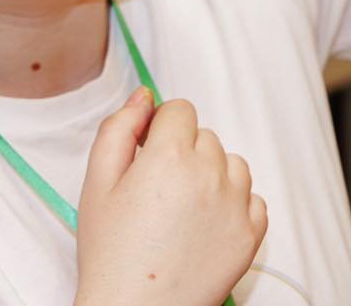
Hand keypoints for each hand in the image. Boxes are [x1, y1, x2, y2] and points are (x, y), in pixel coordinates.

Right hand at [75, 92, 267, 305]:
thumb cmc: (110, 254)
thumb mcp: (96, 183)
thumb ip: (118, 129)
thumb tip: (143, 97)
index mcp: (170, 155)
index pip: (180, 110)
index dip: (161, 129)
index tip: (149, 154)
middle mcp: (210, 173)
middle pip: (205, 136)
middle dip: (184, 152)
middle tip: (158, 191)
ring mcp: (235, 204)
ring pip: (232, 163)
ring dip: (213, 174)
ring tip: (183, 207)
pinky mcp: (251, 233)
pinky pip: (254, 198)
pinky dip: (235, 204)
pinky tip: (207, 223)